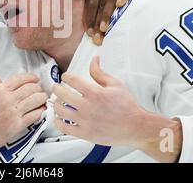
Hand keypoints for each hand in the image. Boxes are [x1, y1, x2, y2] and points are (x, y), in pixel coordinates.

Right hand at [0, 73, 47, 153]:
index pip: (20, 79)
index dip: (30, 77)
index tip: (34, 78)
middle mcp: (9, 100)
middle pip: (31, 88)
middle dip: (38, 87)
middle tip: (39, 88)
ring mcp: (14, 112)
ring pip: (35, 100)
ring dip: (42, 98)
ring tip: (43, 97)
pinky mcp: (17, 125)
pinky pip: (34, 116)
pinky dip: (40, 111)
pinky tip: (42, 110)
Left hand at [53, 56, 181, 161]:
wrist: (136, 127)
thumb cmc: (128, 106)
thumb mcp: (115, 84)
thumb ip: (99, 72)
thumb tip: (94, 59)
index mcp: (95, 93)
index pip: (72, 79)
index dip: (65, 76)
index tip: (65, 76)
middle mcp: (88, 107)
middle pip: (62, 94)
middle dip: (56, 88)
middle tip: (57, 87)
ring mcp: (85, 121)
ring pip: (60, 111)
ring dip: (56, 104)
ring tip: (58, 101)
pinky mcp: (85, 133)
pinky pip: (64, 127)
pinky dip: (58, 121)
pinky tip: (59, 117)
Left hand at [83, 0, 146, 44]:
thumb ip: (97, 11)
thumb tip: (90, 33)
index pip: (90, 2)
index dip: (88, 18)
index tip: (89, 33)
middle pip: (99, 3)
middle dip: (97, 21)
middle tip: (97, 36)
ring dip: (106, 15)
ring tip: (104, 28)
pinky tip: (119, 5)